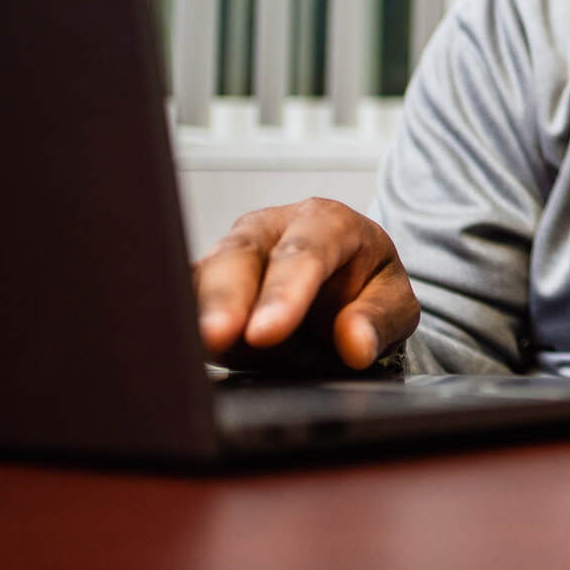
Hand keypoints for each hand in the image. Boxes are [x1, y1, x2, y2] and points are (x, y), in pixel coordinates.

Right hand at [193, 198, 419, 371]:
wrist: (342, 284)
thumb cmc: (367, 286)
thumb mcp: (394, 304)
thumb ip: (378, 320)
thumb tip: (355, 344)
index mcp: (328, 222)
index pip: (307, 251)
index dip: (285, 291)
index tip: (267, 332)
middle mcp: (272, 228)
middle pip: (241, 254)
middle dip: (226, 296)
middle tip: (216, 338)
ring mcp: (233, 251)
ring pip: (204, 274)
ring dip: (199, 311)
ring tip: (198, 347)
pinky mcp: (206, 280)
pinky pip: (183, 294)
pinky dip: (178, 318)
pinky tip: (175, 345)